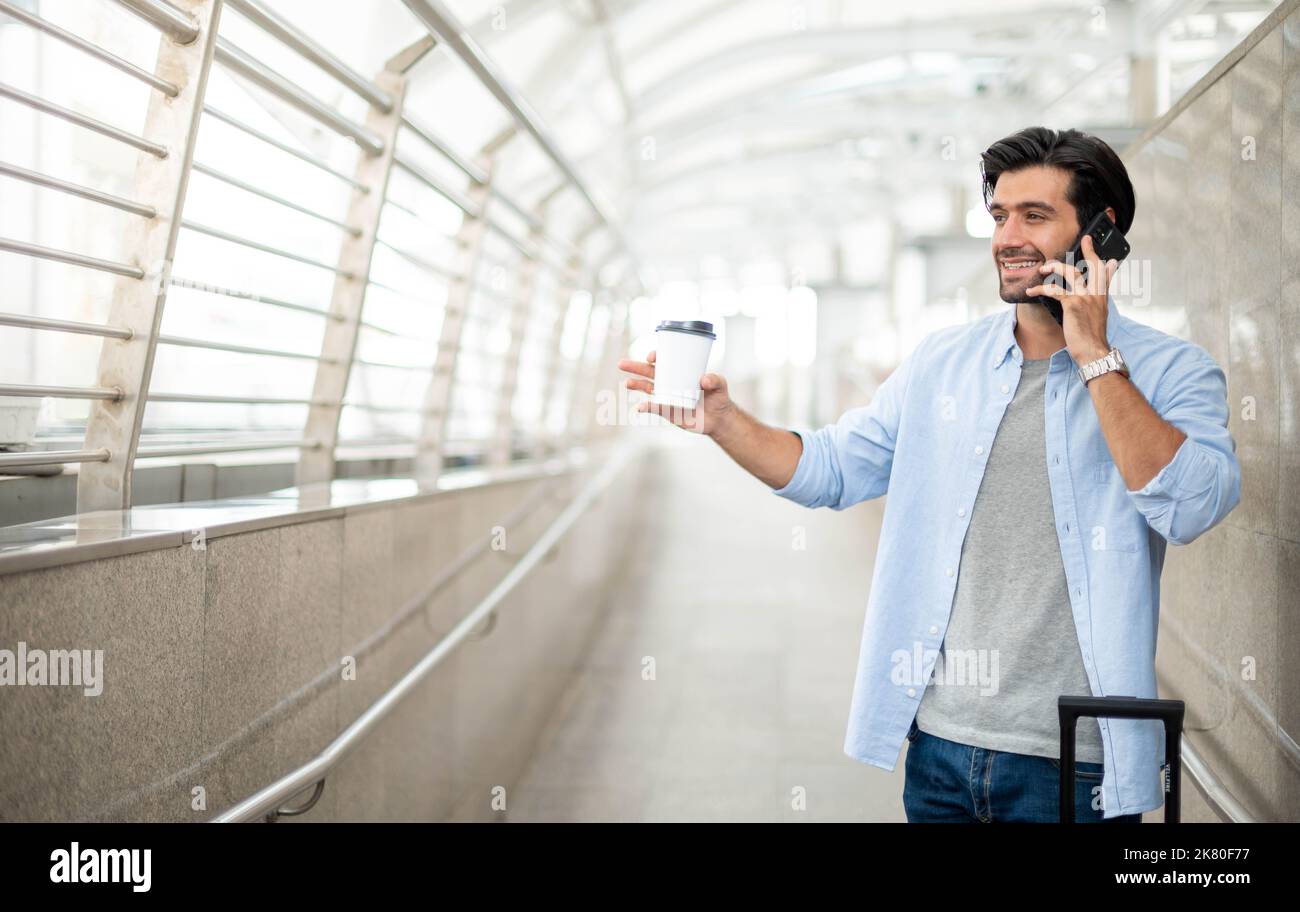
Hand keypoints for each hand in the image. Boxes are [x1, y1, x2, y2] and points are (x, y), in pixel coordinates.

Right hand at [616, 350, 734, 435]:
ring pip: (646, 388)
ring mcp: (666, 396)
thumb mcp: (720, 385)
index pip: (664, 360)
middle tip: (621, 364)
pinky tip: (639, 408)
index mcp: (680, 371)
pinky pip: (653, 408)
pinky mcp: (667, 411)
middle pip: (649, 372)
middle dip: (635, 367)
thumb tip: (703, 379)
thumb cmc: (719, 398)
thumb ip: (715, 380)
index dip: (655, 356)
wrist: (718, 420)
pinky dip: (645, 407)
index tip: (651, 357)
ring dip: (636, 385)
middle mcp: (671, 381)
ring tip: (627, 383)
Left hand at [1026, 233, 1119, 364]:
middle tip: (1084, 239)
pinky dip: (1041, 289)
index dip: (1104, 262)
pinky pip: (1055, 290)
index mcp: (1102, 297)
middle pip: (1093, 266)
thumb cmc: (1092, 338)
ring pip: (1071, 273)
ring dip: (1055, 267)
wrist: (1093, 352)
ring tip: (1043, 268)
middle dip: (1088, 250)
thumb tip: (1100, 297)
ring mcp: (1085, 298)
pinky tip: (1031, 291)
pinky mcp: (1073, 304)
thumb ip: (1099, 302)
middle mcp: (1096, 294)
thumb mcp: (1099, 317)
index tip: (1105, 254)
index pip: (1105, 274)